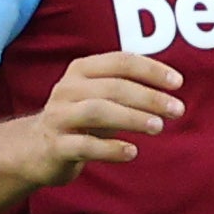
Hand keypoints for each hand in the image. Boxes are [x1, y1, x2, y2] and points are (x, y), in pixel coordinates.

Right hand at [26, 51, 184, 183]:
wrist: (35, 149)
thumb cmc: (81, 120)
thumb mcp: (100, 97)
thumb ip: (129, 89)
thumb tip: (174, 89)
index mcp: (81, 70)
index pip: (120, 61)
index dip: (151, 70)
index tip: (178, 82)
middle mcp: (68, 89)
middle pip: (113, 87)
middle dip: (149, 97)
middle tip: (178, 110)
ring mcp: (59, 117)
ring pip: (98, 111)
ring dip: (132, 118)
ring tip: (159, 127)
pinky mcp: (56, 146)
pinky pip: (84, 145)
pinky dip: (110, 149)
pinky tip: (132, 152)